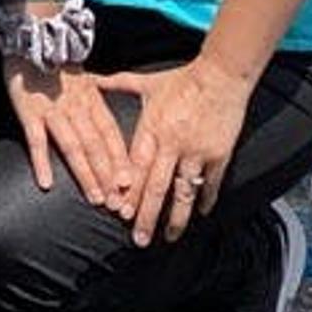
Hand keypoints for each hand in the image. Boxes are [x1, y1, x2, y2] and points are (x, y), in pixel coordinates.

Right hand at [5, 57, 129, 209]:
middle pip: (97, 147)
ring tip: (95, 198)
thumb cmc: (57, 63)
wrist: (32, 36)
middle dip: (109, 176)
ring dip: (85, 174)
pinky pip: (36, 140)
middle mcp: (77, 108)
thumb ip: (98, 102)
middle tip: (118, 203)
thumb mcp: (85, 80)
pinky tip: (46, 183)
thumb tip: (112, 126)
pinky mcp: (28, 111)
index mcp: (92, 100)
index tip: (131, 185)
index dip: (121, 161)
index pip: (112, 135)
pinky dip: (41, 161)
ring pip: (73, 146)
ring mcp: (52, 111)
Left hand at [105, 58, 247, 247]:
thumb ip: (117, 84)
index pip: (136, 167)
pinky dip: (205, 200)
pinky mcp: (218, 155)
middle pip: (156, 187)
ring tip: (169, 237)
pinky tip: (201, 214)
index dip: (128, 191)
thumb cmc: (182, 79)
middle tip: (139, 238)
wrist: (221, 74)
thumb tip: (91, 79)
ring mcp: (197, 152)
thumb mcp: (147, 82)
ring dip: (176, 218)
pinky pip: (211, 184)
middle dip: (146, 215)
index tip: (120, 212)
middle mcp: (172, 144)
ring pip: (183, 192)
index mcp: (152, 128)